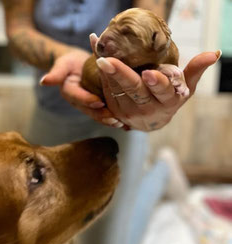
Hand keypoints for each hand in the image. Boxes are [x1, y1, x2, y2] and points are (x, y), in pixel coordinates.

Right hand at [40, 48, 123, 127]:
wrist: (78, 66)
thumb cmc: (70, 63)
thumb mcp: (63, 64)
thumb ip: (56, 73)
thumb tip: (43, 81)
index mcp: (70, 93)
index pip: (79, 98)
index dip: (88, 101)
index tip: (99, 102)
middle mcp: (81, 102)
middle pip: (91, 111)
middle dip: (103, 116)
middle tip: (114, 120)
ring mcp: (90, 106)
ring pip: (100, 115)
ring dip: (111, 120)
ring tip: (122, 124)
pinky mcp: (100, 105)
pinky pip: (107, 113)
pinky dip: (116, 118)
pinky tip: (128, 124)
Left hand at [96, 51, 220, 130]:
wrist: (151, 122)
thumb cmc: (168, 100)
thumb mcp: (184, 89)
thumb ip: (195, 71)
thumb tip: (213, 53)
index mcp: (167, 102)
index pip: (162, 92)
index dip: (156, 83)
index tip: (148, 73)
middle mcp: (147, 109)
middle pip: (134, 91)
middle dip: (121, 75)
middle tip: (107, 61)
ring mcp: (129, 112)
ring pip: (117, 92)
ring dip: (108, 76)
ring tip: (101, 59)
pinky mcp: (116, 112)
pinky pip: (109, 93)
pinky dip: (103, 78)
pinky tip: (99, 63)